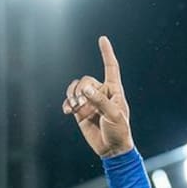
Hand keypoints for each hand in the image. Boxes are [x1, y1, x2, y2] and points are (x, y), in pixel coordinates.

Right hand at [63, 35, 134, 157]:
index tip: (102, 38)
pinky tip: (68, 111)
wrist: (112, 149)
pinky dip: (67, 103)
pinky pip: (70, 101)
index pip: (111, 67)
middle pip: (86, 80)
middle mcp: (101, 93)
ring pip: (76, 89)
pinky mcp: (81, 112)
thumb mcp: (114, 115)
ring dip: (73, 96)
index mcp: (114, 90)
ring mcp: (90, 102)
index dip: (106, 53)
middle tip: (83, 105)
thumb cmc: (119, 131)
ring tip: (75, 108)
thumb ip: (100, 101)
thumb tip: (84, 89)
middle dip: (82, 91)